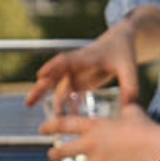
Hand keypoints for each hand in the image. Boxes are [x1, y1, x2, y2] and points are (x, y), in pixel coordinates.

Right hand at [23, 30, 140, 109]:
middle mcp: (76, 65)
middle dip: (40, 88)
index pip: (66, 61)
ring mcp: (76, 73)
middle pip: (53, 76)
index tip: (40, 74)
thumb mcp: (130, 67)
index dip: (53, 67)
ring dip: (52, 101)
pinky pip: (69, 94)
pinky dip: (68, 105)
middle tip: (28, 102)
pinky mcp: (79, 80)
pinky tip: (68, 118)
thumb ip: (130, 85)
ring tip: (46, 116)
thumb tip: (129, 105)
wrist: (119, 42)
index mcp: (86, 57)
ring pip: (58, 88)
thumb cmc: (123, 52)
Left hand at [41, 108, 159, 160]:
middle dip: (53, 155)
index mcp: (94, 126)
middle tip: (52, 155)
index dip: (49, 126)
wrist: (157, 150)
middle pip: (59, 152)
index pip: (62, 124)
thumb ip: (124, 108)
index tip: (42, 129)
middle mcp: (90, 144)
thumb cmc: (147, 128)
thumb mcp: (132, 112)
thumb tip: (128, 100)